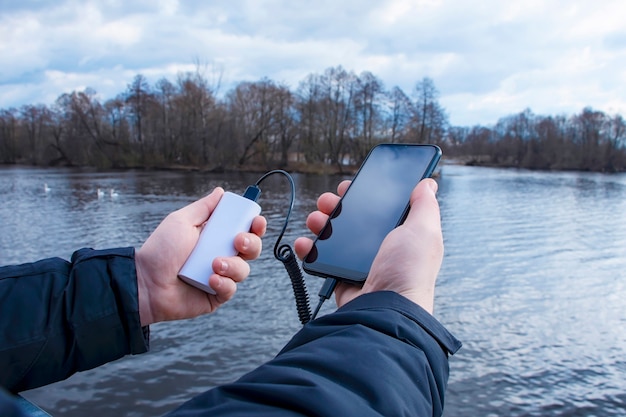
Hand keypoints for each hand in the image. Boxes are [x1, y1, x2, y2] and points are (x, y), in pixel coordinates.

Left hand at [135, 187, 265, 325]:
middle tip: (239, 241)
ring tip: (214, 263)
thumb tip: (221, 192)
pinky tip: (210, 279)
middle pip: (252, 249)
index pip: (245, 229)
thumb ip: (203, 207)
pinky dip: (224, 283)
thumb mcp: (182, 221)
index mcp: (216, 237)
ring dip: (233, 265)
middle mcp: (222, 255)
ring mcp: (220, 276)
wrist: (145, 281)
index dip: (255, 225)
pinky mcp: (216, 296)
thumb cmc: (160, 250)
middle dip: (252, 243)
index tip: (256, 221)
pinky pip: (231, 289)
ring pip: (243, 270)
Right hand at [295, 179, 442, 313]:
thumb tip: (427, 184)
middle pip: (354, 219)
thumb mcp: (424, 231)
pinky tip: (305, 242)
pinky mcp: (342, 277)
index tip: (354, 184)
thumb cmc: (409, 271)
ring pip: (334, 236)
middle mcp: (381, 248)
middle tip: (329, 200)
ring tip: (315, 219)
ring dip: (321, 223)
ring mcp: (360, 263)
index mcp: (402, 235)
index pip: (381, 208)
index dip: (367, 194)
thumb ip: (425, 206)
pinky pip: (321, 259)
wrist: (385, 309)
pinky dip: (309, 249)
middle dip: (338, 205)